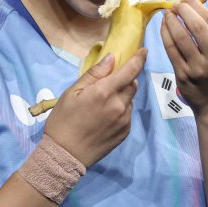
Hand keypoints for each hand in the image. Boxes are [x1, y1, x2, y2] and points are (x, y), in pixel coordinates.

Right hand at [43, 49, 145, 167]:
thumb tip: (112, 58)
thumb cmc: (63, 121)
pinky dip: (121, 109)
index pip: (130, 70)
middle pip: (133, 84)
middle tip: (109, 83)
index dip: (139, 58)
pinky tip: (105, 117)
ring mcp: (124, 120)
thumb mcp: (72, 92)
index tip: (144, 50)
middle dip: (126, 79)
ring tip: (103, 104)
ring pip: (130, 99)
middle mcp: (119, 105)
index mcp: (105, 92)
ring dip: (123, 95)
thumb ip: (94, 74)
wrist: (64, 156)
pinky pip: (128, 114)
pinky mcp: (125, 132)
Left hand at [160, 0, 207, 119]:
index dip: (196, 5)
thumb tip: (198, 9)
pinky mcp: (183, 76)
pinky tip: (163, 26)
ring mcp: (197, 69)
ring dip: (171, 20)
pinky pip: (171, 50)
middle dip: (184, 10)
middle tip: (176, 3)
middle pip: (197, 27)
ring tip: (168, 12)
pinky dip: (165, 34)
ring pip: (181, 37)